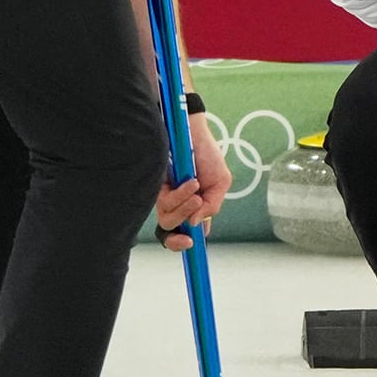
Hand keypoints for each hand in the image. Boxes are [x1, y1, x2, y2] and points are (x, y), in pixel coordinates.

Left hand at [156, 107, 232, 249]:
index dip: (182, 244)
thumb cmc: (206, 155)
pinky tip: (191, 182)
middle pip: (172, 231)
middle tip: (197, 211)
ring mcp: (166, 197)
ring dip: (185, 207)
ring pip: (169, 220)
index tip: (191, 244)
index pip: (184, 234)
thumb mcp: (220, 182)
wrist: (192, 132)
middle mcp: (177, 205)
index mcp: (192, 208)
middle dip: (184, 228)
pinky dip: (181, 195)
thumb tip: (196, 224)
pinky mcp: (157, 187)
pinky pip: (166, 202)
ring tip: (196, 189)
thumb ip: (212, 206)